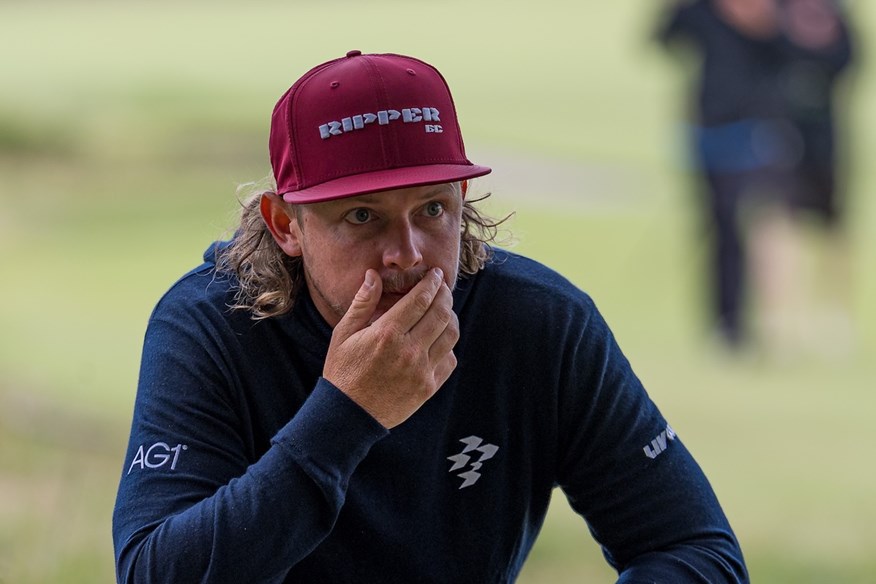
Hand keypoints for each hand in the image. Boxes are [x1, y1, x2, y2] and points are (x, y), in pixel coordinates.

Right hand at [323, 267, 459, 428]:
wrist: (348, 416)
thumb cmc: (343, 372)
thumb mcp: (343, 334)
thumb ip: (362, 303)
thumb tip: (373, 275)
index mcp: (387, 334)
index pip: (420, 299)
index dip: (432, 283)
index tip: (435, 274)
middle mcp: (409, 351)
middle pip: (440, 313)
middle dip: (444, 294)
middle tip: (442, 286)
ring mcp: (422, 371)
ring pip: (451, 335)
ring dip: (450, 317)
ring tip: (442, 309)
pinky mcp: (429, 387)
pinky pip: (450, 359)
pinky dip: (448, 344)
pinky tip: (438, 338)